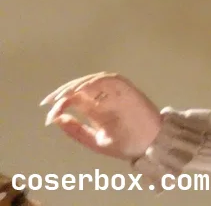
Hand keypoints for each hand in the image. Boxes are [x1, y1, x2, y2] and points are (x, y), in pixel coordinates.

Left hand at [41, 73, 162, 160]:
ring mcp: (115, 91)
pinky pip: (107, 79)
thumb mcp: (95, 140)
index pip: (74, 99)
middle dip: (62, 93)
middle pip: (79, 88)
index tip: (47, 116)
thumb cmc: (126, 144)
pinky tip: (80, 90)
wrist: (149, 145)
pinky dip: (93, 82)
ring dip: (76, 85)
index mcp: (96, 109)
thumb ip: (76, 131)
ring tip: (63, 96)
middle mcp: (104, 98)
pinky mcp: (125, 88)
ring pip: (91, 80)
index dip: (59, 104)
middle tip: (49, 102)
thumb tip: (56, 119)